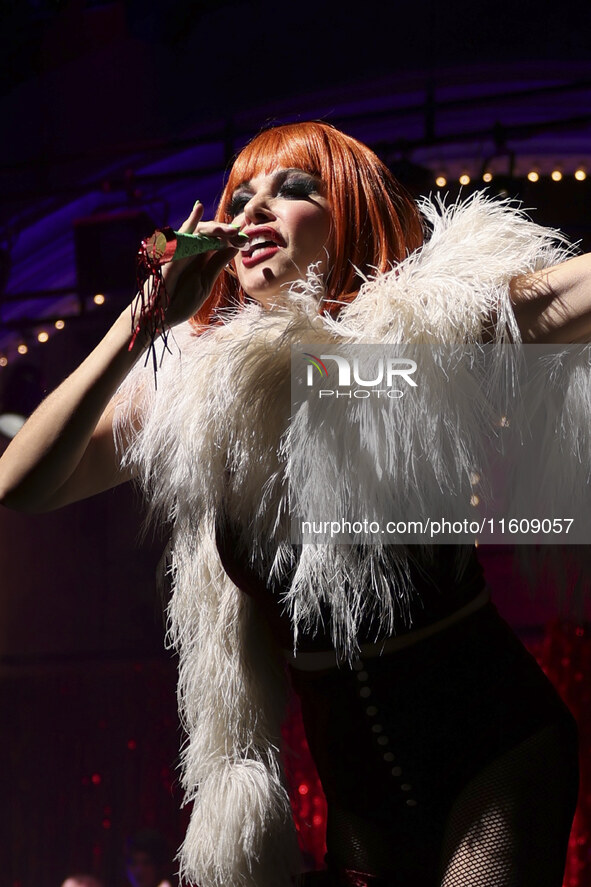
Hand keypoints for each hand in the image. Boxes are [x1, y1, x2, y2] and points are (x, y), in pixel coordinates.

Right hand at [135, 202, 243, 331]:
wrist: (161, 316)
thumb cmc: (181, 302)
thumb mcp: (205, 282)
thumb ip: (217, 264)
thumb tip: (232, 248)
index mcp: (201, 259)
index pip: (218, 242)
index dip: (231, 238)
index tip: (245, 240)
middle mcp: (191, 251)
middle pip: (210, 234)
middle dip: (226, 233)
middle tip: (240, 234)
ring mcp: (181, 251)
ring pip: (199, 232)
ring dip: (215, 228)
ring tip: (230, 229)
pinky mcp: (171, 254)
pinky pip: (181, 235)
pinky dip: (190, 222)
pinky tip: (199, 208)